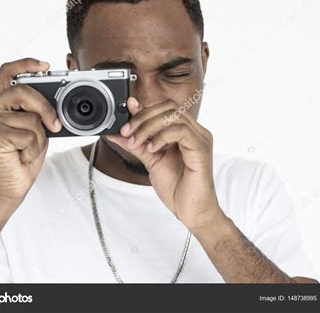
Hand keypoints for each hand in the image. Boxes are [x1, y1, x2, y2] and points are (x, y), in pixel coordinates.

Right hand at [0, 58, 61, 205]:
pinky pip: (29, 135)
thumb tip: (61, 100)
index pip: (8, 72)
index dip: (26, 64)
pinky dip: (34, 148)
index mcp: (1, 103)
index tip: (45, 65)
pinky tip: (22, 155)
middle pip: (24, 91)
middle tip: (55, 124)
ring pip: (30, 117)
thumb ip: (41, 112)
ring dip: (39, 137)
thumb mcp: (37, 129)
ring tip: (27, 148)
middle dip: (45, 108)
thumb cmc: (23, 156)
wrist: (10, 185)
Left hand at [107, 97, 224, 231]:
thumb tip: (118, 132)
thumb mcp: (152, 160)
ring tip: (136, 142)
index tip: (124, 120)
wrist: (192, 212)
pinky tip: (152, 148)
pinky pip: (181, 131)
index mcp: (186, 132)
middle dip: (143, 117)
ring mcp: (200, 139)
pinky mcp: (201, 149)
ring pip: (173, 116)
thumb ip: (138, 144)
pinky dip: (161, 136)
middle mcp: (196, 131)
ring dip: (148, 126)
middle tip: (127, 132)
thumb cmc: (178, 189)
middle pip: (168, 107)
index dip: (143, 110)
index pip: (164, 108)